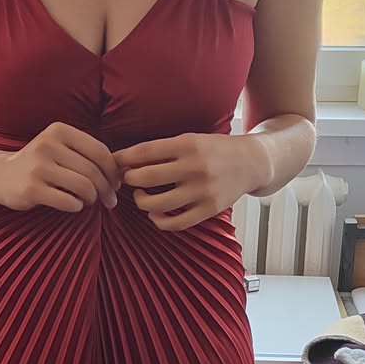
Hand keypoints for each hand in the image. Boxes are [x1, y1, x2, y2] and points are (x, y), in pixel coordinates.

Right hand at [0, 122, 121, 213]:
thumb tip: (124, 169)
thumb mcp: (60, 148)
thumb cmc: (40, 164)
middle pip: (93, 171)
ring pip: (83, 186)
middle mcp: (48, 145)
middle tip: (109, 201)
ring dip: (92, 199)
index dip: (113, 171)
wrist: (0, 176)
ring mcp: (38, 167)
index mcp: (59, 130)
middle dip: (106, 189)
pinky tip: (74, 205)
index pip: (100, 151)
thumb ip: (86, 153)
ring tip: (90, 202)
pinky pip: (68, 201)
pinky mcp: (31, 189)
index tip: (115, 184)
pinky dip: (77, 206)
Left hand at [114, 133, 269, 230]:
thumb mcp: (190, 140)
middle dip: (128, 179)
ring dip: (140, 201)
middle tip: (127, 178)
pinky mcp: (209, 209)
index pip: (144, 151)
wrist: (251, 162)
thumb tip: (124, 160)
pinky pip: (174, 223)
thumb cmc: (213, 150)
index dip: (122, 158)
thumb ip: (161, 149)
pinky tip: (155, 213)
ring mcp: (202, 190)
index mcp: (187, 144)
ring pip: (156, 204)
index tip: (113, 162)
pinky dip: (158, 220)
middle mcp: (194, 167)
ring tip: (140, 195)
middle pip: (145, 177)